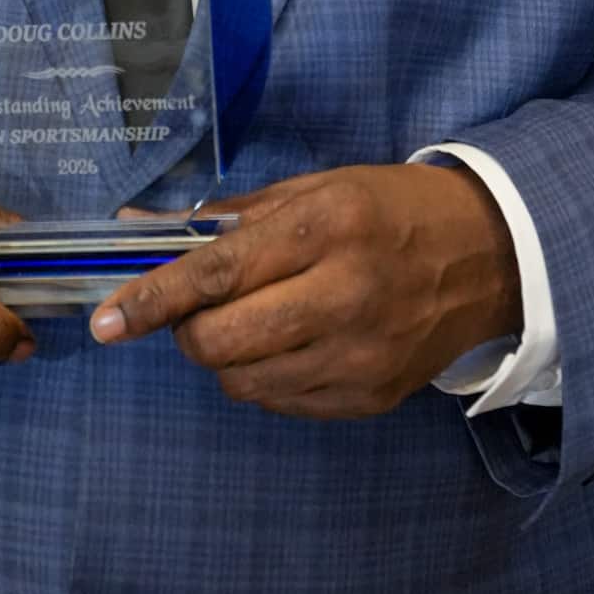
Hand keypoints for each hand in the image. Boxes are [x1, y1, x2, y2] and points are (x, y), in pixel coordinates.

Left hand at [89, 163, 521, 419]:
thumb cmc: (387, 209)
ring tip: (253, 321)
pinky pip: (281, 403)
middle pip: (221, 341)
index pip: (217, 274)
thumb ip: (223, 217)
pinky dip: (265, 378)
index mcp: (325, 228)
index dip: (153, 299)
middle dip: (186, 331)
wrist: (487, 254)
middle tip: (198, 308)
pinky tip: (290, 343)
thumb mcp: (312, 190)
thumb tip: (137, 230)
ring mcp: (359, 356)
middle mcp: (343, 296)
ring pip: (243, 382)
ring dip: (225, 356)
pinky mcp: (370, 398)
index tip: (106, 321)